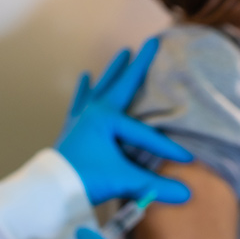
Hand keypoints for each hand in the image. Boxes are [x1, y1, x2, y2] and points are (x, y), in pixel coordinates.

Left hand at [56, 37, 192, 204]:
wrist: (51, 188)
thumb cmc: (86, 178)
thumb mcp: (124, 180)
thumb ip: (155, 186)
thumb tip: (188, 195)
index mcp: (107, 118)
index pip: (144, 133)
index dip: (166, 146)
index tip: (187, 157)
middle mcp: (94, 110)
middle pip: (122, 84)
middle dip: (139, 65)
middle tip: (151, 42)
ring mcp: (82, 115)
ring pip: (102, 87)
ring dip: (113, 71)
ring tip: (123, 52)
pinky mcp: (73, 124)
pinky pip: (80, 100)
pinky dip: (83, 89)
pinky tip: (84, 77)